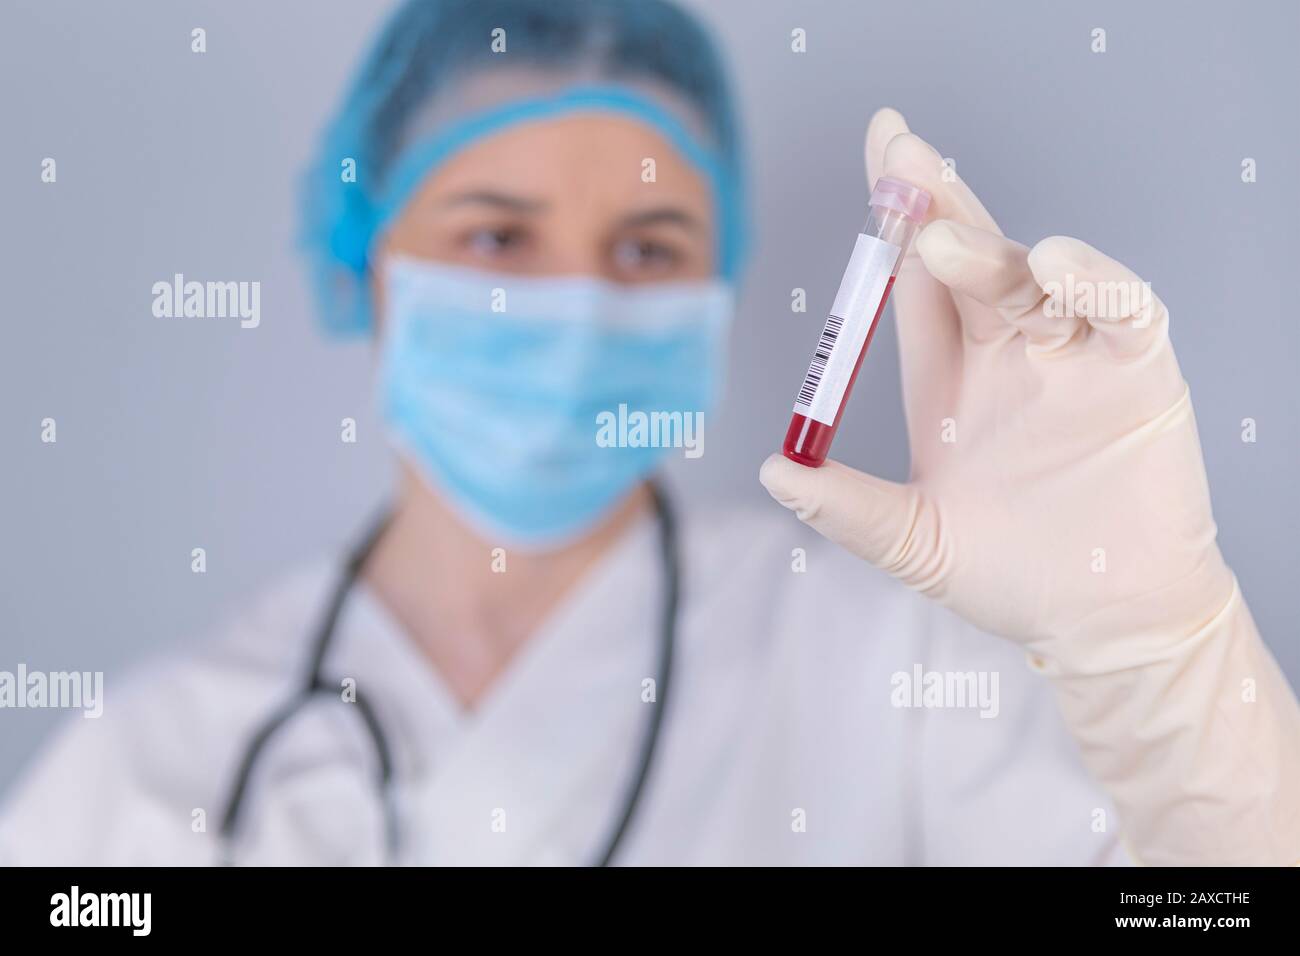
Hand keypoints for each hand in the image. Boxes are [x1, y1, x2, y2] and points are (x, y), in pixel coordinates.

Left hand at [761, 108, 1230, 674]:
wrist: (1101, 622)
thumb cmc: (1011, 577)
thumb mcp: (915, 542)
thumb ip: (847, 508)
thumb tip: (772, 469)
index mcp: (950, 375)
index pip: (914, 281)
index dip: (892, 221)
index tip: (878, 151)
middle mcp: (1008, 350)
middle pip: (970, 254)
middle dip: (933, 200)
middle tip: (900, 152)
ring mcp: (1073, 356)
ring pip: (1032, 276)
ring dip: (989, 248)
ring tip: (941, 240)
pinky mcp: (1138, 373)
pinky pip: (1121, 311)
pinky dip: (1095, 283)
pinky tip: (1056, 267)